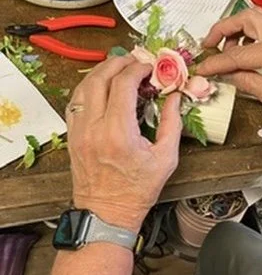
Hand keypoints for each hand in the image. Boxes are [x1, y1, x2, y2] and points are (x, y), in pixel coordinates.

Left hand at [66, 56, 181, 231]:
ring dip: (101, 72)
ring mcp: (79, 131)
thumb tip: (175, 97)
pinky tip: (101, 86)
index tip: (149, 67)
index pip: (123, 84)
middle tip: (134, 61)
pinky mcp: (73, 136)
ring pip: (83, 87)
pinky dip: (88, 87)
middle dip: (118, 63)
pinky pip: (75, 102)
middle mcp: (94, 128)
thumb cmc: (136, 190)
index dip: (137, 69)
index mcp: (118, 133)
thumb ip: (172, 123)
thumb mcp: (165, 158)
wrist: (106, 213)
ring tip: (118, 68)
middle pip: (99, 78)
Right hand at [197, 9, 261, 126]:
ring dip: (235, 31)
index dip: (217, 62)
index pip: (238, 53)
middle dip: (222, 29)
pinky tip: (243, 52)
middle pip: (246, 18)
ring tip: (225, 51)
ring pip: (255, 19)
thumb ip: (247, 83)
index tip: (204, 67)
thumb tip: (226, 74)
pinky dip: (249, 36)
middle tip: (208, 44)